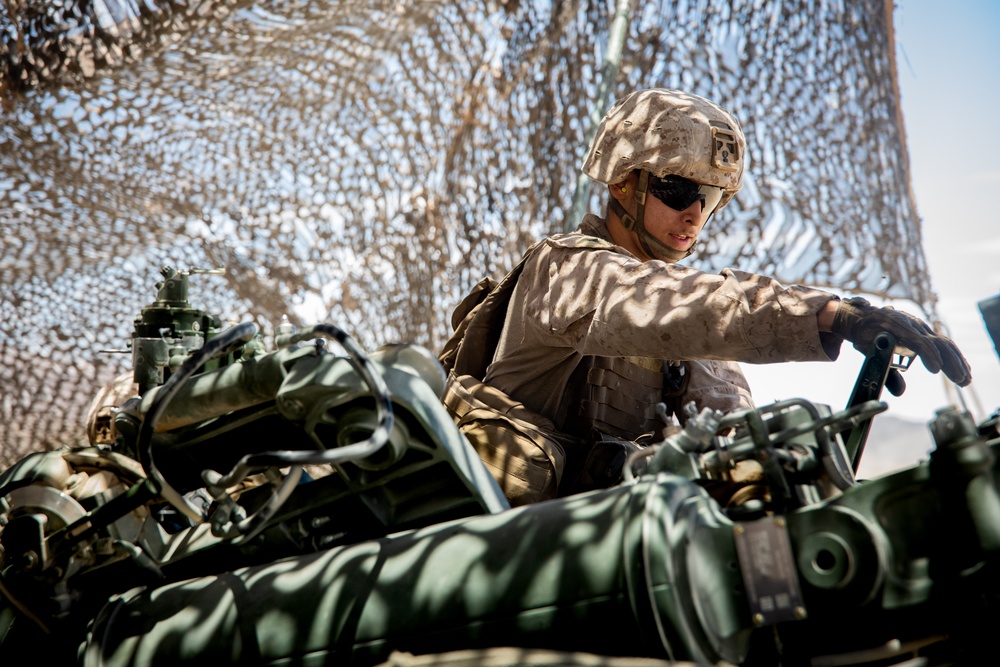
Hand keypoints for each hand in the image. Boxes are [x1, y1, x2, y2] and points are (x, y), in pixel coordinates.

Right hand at [830, 297, 971, 386]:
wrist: (853, 320)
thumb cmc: (869, 337)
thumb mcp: (882, 359)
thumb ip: (892, 376)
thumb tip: (901, 392)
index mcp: (918, 333)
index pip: (944, 346)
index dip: (956, 361)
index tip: (964, 376)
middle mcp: (918, 328)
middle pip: (946, 345)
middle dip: (958, 364)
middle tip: (965, 382)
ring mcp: (911, 326)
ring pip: (938, 343)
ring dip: (950, 362)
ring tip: (958, 378)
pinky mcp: (901, 326)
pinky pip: (919, 342)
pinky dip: (930, 355)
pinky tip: (935, 368)